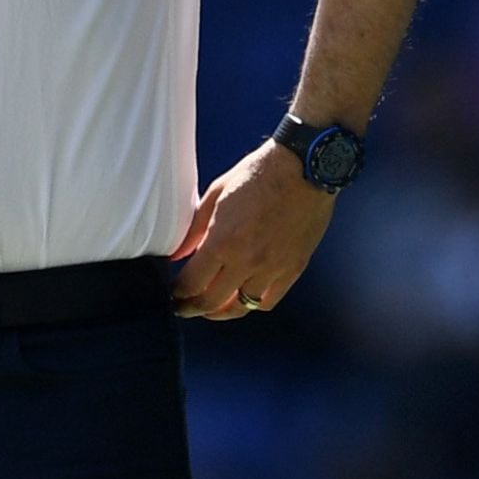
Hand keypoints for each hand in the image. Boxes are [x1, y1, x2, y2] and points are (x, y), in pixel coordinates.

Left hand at [169, 139, 335, 319]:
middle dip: (192, 308)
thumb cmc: (260, 174)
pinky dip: (252, 304)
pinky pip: (268, 301)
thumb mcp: (217, 194)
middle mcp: (246, 261)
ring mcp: (271, 268)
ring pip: (241, 307)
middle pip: (211, 302)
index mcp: (223, 241)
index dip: (178, 292)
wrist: (304, 168)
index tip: (174, 291)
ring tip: (211, 307)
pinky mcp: (292, 269)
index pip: (192, 282)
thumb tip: (178, 254)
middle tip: (184, 307)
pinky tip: (243, 298)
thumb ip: (194, 229)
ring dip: (221, 311)